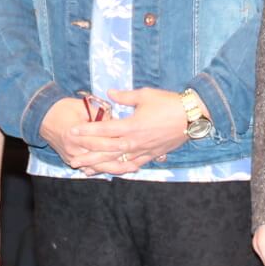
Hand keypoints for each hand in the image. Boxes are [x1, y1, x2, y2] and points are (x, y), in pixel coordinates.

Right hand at [39, 97, 131, 174]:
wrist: (42, 117)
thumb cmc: (63, 108)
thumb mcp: (81, 106)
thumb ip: (99, 115)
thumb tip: (117, 121)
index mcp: (74, 133)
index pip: (99, 141)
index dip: (115, 142)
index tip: (129, 141)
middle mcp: (73, 148)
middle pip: (100, 157)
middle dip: (119, 159)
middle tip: (137, 159)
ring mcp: (71, 157)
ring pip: (97, 166)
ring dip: (115, 168)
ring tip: (133, 168)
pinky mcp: (71, 161)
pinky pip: (90, 168)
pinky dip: (104, 169)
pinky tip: (118, 170)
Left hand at [61, 88, 190, 175]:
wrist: (192, 116)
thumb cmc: (169, 102)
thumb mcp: (145, 95)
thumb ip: (125, 96)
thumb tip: (109, 93)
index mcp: (132, 125)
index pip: (104, 129)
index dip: (87, 130)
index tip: (73, 132)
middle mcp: (136, 141)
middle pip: (107, 150)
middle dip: (88, 155)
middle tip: (72, 159)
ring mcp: (144, 150)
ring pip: (119, 162)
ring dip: (101, 167)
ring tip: (86, 171)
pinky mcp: (153, 155)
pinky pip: (134, 165)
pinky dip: (122, 169)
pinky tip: (112, 172)